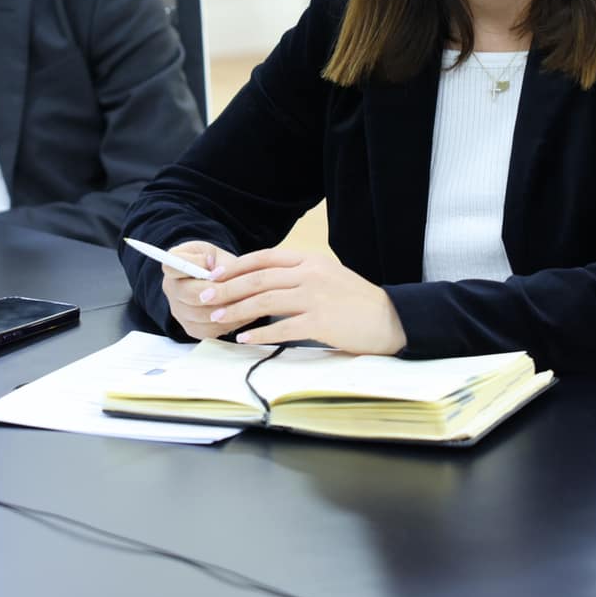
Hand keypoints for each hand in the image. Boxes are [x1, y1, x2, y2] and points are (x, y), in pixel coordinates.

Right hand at [158, 241, 239, 341]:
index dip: (192, 267)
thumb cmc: (215, 263)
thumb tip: (212, 266)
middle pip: (188, 294)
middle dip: (215, 292)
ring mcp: (179, 311)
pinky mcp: (192, 328)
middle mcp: (171, 290)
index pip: (171, 266)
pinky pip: (211, 329)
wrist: (217, 280)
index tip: (215, 267)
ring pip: (201, 315)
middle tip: (237, 288)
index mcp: (172, 265)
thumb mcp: (216, 253)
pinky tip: (243, 312)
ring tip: (247, 300)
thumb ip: (215, 259)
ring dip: (225, 308)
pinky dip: (229, 321)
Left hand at [194, 248, 407, 355]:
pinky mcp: (321, 322)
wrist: (390, 319)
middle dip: (227, 288)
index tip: (215, 275)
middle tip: (205, 297)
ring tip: (218, 318)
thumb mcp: (327, 276)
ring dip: (237, 310)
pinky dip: (260, 335)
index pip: (265, 257)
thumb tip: (262, 283)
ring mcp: (315, 297)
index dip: (236, 266)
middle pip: (258, 278)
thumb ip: (298, 276)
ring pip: (265, 301)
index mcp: (310, 260)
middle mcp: (310, 274)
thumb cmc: (356, 301)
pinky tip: (245, 339)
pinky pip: (283, 328)